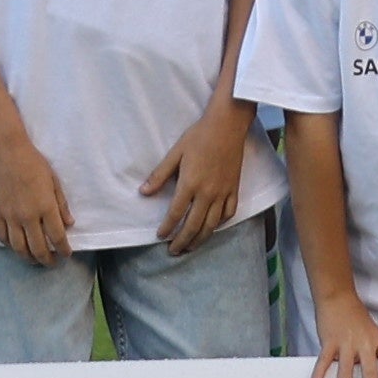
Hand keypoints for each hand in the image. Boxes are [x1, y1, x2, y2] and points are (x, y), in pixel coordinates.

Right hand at [0, 127, 77, 263]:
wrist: (5, 150)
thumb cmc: (33, 162)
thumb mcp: (53, 180)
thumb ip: (61, 204)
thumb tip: (69, 224)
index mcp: (46, 207)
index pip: (57, 237)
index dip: (64, 250)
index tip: (67, 254)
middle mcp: (28, 216)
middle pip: (38, 248)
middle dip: (47, 260)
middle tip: (52, 262)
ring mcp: (10, 217)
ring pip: (19, 248)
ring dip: (29, 258)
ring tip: (35, 260)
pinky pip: (3, 237)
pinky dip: (10, 246)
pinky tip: (16, 246)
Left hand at [138, 98, 253, 247]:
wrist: (227, 126)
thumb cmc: (199, 137)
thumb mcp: (175, 153)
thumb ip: (159, 175)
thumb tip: (143, 193)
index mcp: (190, 184)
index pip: (175, 214)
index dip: (166, 228)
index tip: (160, 236)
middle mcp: (207, 194)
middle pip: (193, 226)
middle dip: (182, 241)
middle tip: (174, 251)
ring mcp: (223, 193)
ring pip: (212, 225)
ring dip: (200, 239)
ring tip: (191, 247)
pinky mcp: (235, 189)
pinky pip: (229, 214)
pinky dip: (220, 225)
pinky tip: (213, 228)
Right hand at [306, 287, 377, 377]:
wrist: (338, 296)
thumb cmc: (355, 317)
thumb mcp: (371, 333)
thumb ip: (372, 354)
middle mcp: (365, 342)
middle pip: (370, 372)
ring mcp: (347, 341)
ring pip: (347, 371)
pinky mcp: (330, 340)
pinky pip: (325, 360)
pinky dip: (320, 372)